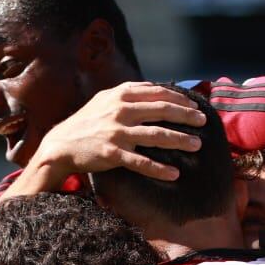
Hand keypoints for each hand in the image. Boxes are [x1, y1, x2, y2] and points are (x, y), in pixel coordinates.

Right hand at [29, 82, 204, 181]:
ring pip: (156, 135)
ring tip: (197, 145)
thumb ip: (129, 93)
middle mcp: (121, 110)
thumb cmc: (87, 121)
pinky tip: (174, 174)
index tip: (195, 105)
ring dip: (180, 140)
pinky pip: (141, 162)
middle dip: (186, 116)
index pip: (158, 92)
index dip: (179, 98)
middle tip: (203, 122)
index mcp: (121, 94)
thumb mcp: (106, 99)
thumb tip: (156, 90)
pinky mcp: (112, 153)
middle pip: (162, 110)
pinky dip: (159, 169)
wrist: (61, 143)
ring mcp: (117, 132)